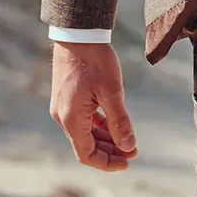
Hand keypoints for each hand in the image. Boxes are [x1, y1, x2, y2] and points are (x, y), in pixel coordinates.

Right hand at [50, 42, 137, 171]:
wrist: (78, 33)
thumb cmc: (95, 60)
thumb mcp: (112, 92)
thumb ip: (120, 121)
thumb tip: (128, 146)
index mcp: (71, 120)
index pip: (86, 155)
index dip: (107, 163)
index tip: (127, 161)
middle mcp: (63, 117)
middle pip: (86, 145)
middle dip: (110, 151)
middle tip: (133, 150)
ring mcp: (63, 106)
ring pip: (85, 132)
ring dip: (105, 138)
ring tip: (127, 139)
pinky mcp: (67, 97)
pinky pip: (82, 119)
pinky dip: (98, 125)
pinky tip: (113, 123)